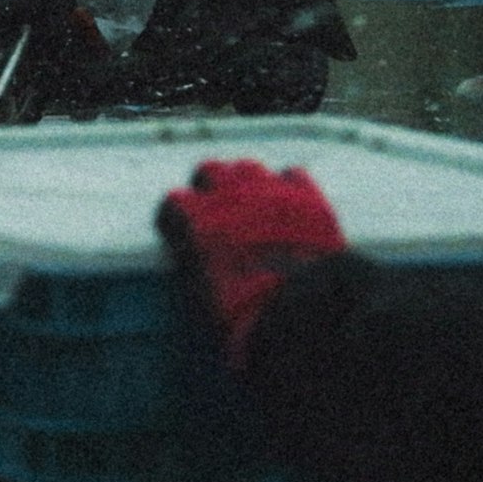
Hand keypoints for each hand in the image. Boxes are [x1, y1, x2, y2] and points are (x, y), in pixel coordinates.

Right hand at [152, 160, 345, 370]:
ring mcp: (271, 192)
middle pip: (210, 170)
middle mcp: (231, 197)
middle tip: (216, 211)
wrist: (306, 310)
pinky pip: (292, 175)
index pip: (174, 203)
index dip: (177, 219)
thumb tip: (193, 253)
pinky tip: (288, 205)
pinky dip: (287, 187)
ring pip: (248, 168)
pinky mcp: (308, 198)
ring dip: (245, 184)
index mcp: (199, 223)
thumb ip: (194, 262)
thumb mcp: (203, 295)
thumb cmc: (247, 313)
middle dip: (209, 188)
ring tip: (252, 206)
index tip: (181, 232)